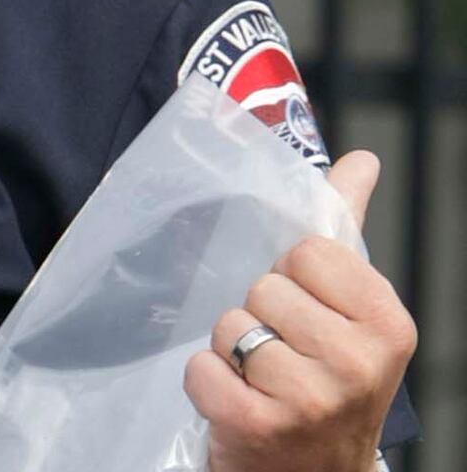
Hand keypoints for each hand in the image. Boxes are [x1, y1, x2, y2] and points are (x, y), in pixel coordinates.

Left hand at [184, 151, 416, 471]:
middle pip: (263, 287)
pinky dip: (205, 383)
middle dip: (261, 315)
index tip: (308, 312)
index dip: (292, 277)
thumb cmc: (326, 373)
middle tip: (283, 353)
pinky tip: (237, 402)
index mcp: (386, 322)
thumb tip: (361, 160)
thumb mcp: (348, 307)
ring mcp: (311, 400)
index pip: (305, 251)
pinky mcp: (258, 427)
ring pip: (230, 326)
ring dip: (232, 351)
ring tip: (261, 379)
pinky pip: (200, 369)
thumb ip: (344, 227)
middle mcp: (359, 363)